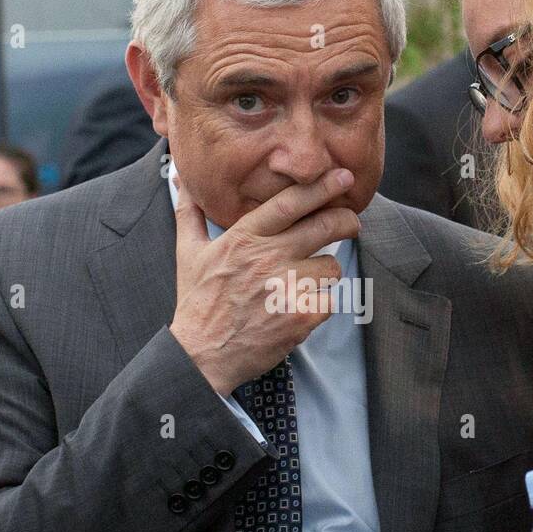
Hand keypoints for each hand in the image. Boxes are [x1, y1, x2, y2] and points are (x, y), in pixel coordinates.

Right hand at [169, 169, 360, 394]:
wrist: (202, 355)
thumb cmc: (198, 302)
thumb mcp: (188, 252)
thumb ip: (189, 212)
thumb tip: (181, 179)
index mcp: (244, 238)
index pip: (290, 202)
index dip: (322, 186)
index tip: (343, 177)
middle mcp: (267, 258)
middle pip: (325, 227)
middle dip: (347, 221)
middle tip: (351, 224)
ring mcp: (286, 288)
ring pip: (332, 267)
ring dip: (325, 273)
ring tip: (305, 283)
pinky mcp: (301, 317)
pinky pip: (330, 300)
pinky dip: (320, 306)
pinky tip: (300, 310)